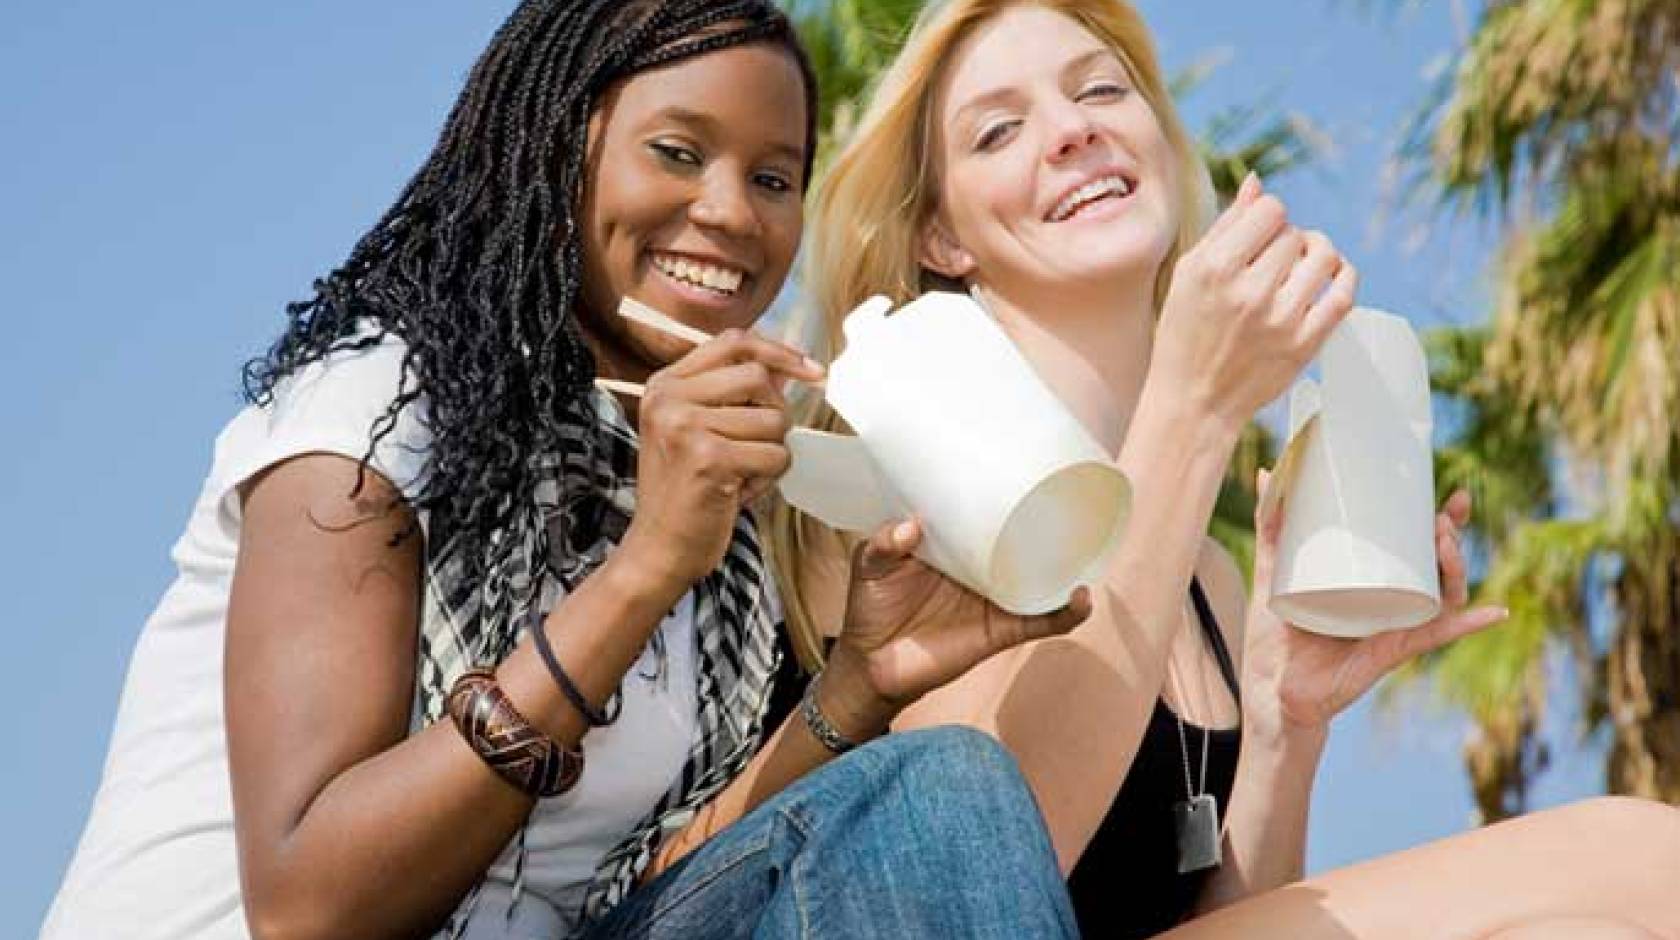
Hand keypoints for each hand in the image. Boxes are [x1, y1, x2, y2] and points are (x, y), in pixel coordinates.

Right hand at [619, 329, 823, 591]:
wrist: (659, 549)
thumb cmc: (685, 492)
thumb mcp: (694, 430)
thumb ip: (731, 395)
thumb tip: (789, 367)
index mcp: (664, 385)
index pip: (733, 342)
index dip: (779, 352)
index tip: (812, 371)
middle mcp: (669, 399)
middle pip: (758, 377)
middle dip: (775, 412)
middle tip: (760, 444)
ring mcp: (686, 426)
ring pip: (773, 419)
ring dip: (771, 452)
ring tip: (742, 473)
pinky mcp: (709, 459)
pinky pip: (776, 455)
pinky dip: (769, 478)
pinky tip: (741, 491)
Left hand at [819, 519, 1091, 737]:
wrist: (871, 666)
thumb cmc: (870, 610)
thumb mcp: (870, 566)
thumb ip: (883, 543)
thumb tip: (912, 526)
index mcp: (955, 546)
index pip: (985, 515)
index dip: (1003, 493)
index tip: (1020, 464)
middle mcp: (982, 568)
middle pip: (1022, 541)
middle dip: (1048, 521)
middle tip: (1066, 492)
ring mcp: (995, 599)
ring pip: (1041, 577)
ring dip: (1069, 564)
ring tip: (1089, 541)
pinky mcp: (1001, 631)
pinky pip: (1041, 621)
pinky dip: (1066, 613)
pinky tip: (1081, 597)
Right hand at [1151, 173, 1358, 434]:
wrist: (1194, 401)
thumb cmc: (1185, 333)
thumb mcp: (1189, 275)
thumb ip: (1225, 227)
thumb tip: (1258, 182)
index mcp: (1214, 268)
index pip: (1270, 209)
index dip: (1267, 216)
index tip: (1258, 235)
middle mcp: (1248, 291)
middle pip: (1294, 233)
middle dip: (1285, 240)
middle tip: (1271, 261)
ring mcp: (1281, 319)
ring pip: (1323, 256)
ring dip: (1317, 251)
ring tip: (1302, 263)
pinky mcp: (1305, 344)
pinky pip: (1343, 293)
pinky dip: (1343, 275)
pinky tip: (1330, 276)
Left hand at [1241, 474, 1507, 741]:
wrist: (1271, 690)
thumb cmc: (1276, 635)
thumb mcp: (1271, 570)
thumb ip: (1270, 526)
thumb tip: (1266, 472)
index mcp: (1372, 581)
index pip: (1415, 545)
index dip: (1441, 520)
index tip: (1451, 494)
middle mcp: (1392, 601)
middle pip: (1438, 565)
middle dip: (1451, 536)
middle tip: (1442, 517)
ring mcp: (1397, 625)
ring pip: (1444, 594)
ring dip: (1456, 567)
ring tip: (1444, 543)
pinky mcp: (1393, 649)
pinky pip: (1438, 635)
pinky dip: (1469, 624)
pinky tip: (1495, 612)